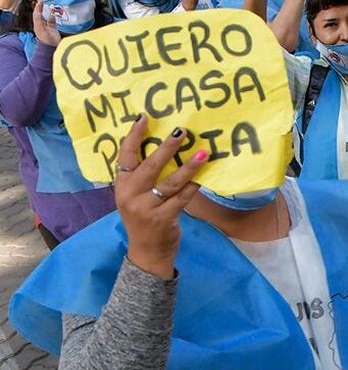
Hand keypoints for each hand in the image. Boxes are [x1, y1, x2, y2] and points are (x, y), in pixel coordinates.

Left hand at [32, 0, 60, 46]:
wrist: (52, 48)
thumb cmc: (47, 40)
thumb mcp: (43, 30)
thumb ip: (42, 22)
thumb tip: (42, 13)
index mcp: (38, 25)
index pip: (36, 14)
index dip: (38, 7)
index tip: (41, 1)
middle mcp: (41, 25)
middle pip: (39, 15)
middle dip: (40, 8)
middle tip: (42, 2)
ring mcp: (46, 27)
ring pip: (45, 17)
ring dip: (46, 12)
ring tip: (48, 6)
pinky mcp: (52, 30)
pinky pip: (51, 22)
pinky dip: (52, 17)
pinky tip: (53, 15)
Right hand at [115, 116, 207, 279]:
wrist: (147, 252)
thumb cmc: (144, 218)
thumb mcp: (135, 196)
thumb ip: (143, 176)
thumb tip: (167, 146)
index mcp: (122, 185)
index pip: (125, 155)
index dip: (134, 136)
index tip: (144, 117)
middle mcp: (130, 195)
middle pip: (150, 165)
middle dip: (167, 147)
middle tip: (182, 131)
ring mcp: (146, 208)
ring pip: (169, 182)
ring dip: (188, 166)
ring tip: (203, 152)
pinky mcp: (163, 219)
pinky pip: (182, 198)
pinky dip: (193, 186)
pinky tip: (204, 177)